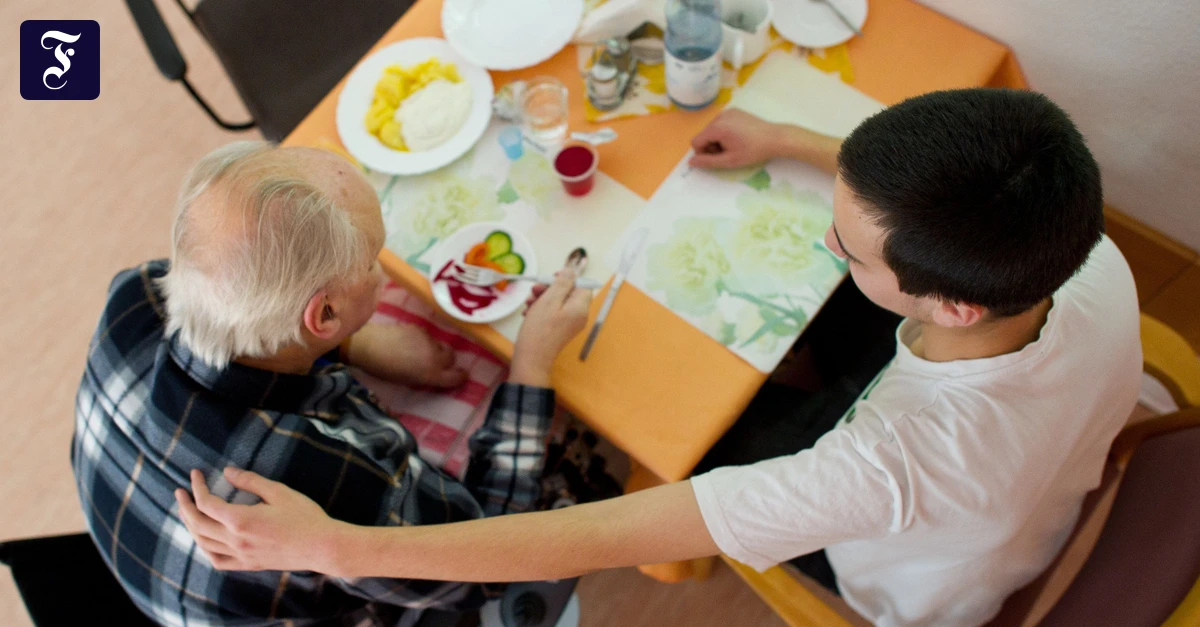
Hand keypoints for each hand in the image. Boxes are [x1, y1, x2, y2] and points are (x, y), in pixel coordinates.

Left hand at [175, 468, 349, 572]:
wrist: (321, 546)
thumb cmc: (304, 517)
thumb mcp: (279, 492)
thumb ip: (250, 481)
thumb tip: (228, 472)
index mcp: (241, 520)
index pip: (206, 503)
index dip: (197, 487)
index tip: (195, 474)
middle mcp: (235, 540)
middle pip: (198, 524)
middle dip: (185, 506)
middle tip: (181, 492)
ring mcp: (241, 555)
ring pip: (203, 543)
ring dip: (191, 526)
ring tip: (188, 513)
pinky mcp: (248, 564)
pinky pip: (217, 561)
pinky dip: (205, 549)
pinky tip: (205, 541)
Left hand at [345, 323, 466, 388]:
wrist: (369, 345)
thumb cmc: (384, 370)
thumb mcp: (407, 380)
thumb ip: (426, 377)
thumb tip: (435, 374)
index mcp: (431, 374)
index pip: (457, 377)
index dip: (461, 377)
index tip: (461, 376)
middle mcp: (434, 357)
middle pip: (452, 358)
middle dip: (448, 361)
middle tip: (436, 364)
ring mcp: (429, 340)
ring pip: (441, 345)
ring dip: (436, 350)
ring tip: (419, 352)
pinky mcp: (421, 329)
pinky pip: (429, 337)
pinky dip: (424, 341)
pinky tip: (409, 342)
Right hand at [510, 270, 591, 386]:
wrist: (531, 359)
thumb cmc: (540, 329)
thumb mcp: (550, 300)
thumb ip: (563, 283)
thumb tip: (572, 271)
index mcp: (581, 308)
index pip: (582, 286)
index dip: (568, 279)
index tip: (552, 278)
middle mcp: (578, 316)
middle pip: (568, 293)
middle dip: (549, 289)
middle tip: (534, 289)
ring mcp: (569, 324)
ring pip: (557, 303)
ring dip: (541, 299)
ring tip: (528, 303)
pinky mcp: (558, 330)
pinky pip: (552, 314)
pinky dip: (540, 310)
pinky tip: (528, 312)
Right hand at [688, 109, 789, 168]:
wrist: (775, 138)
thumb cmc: (753, 151)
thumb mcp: (729, 160)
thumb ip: (708, 162)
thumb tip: (691, 162)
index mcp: (717, 127)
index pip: (696, 141)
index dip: (703, 153)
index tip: (718, 158)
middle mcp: (719, 116)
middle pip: (704, 134)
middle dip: (711, 146)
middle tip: (728, 153)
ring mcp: (728, 112)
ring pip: (712, 129)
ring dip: (717, 140)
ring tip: (734, 145)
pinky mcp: (735, 111)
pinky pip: (721, 123)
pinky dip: (724, 132)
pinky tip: (738, 137)